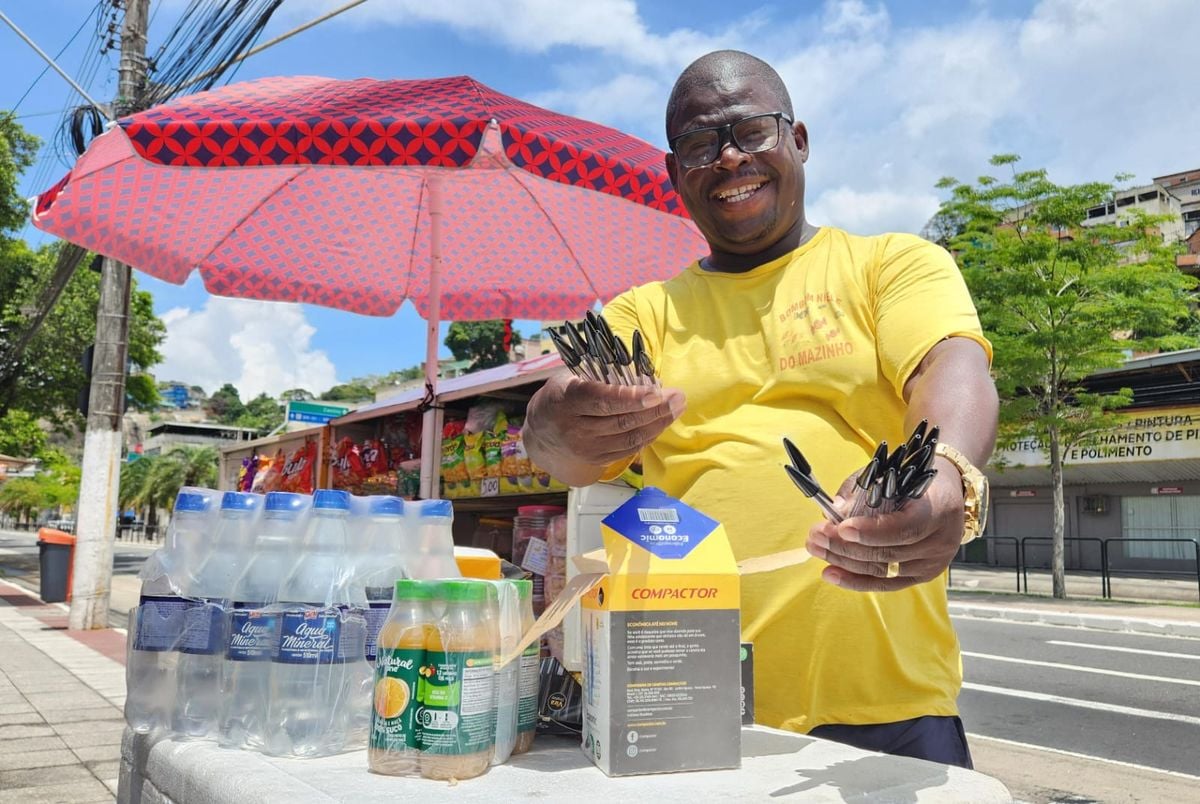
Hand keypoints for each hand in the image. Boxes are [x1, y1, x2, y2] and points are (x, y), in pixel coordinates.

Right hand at [522, 373, 685, 485]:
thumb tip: (641, 372)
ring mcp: (586, 448)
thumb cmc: (562, 396)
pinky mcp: (596, 460)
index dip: (630, 398)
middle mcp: (574, 429)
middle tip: (678, 396)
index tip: (655, 392)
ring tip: (677, 407)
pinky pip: (629, 449)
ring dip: (658, 423)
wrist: (541, 434)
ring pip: (629, 438)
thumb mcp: (569, 377)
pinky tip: (661, 422)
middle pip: (621, 421)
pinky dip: (648, 435)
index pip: (601, 400)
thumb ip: (599, 374)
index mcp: (566, 401)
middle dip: (655, 409)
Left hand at [804, 457, 964, 590]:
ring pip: (882, 570)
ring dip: (844, 562)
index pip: (905, 528)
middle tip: (815, 536)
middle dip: (845, 546)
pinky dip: (855, 580)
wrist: (947, 494)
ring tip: (816, 549)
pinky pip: (885, 584)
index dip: (871, 531)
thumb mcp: (891, 474)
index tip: (841, 527)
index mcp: (938, 510)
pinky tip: (831, 573)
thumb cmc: (914, 480)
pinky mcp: (922, 577)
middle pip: (888, 553)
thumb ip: (861, 491)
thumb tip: (833, 510)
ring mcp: (933, 564)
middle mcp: (939, 542)